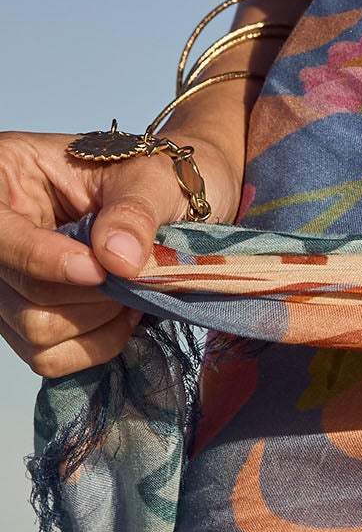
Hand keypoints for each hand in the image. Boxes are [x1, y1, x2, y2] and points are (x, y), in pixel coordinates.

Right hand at [0, 126, 243, 381]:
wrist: (174, 199)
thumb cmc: (155, 176)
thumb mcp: (151, 178)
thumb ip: (134, 213)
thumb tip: (119, 261)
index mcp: (8, 175)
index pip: (0, 234)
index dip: (43, 259)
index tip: (97, 270)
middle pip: (19, 289)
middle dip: (90, 292)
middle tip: (136, 276)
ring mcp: (8, 279)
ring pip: (32, 330)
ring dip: (98, 321)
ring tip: (134, 293)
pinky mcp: (26, 316)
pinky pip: (47, 356)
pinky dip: (95, 344)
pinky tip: (122, 315)